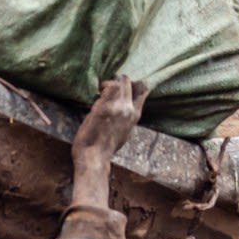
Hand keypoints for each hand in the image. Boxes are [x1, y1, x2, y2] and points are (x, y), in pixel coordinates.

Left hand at [70, 77, 145, 208]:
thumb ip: (125, 120)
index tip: (120, 89)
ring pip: (122, 80)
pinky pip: (110, 86)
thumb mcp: (123, 133)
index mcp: (135, 116)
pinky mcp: (106, 107)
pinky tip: (96, 92)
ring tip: (101, 89)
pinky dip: (103, 85)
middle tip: (105, 88)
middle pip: (132, 82)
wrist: (94, 158)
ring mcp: (119, 108)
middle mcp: (130, 110)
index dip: (132, 84)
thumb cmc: (104, 149)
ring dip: (110, 81)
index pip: (143, 90)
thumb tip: (122, 113)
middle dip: (118, 80)